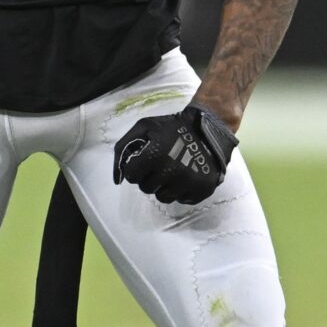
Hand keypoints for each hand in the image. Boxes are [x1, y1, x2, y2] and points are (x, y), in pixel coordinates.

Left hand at [112, 104, 237, 204]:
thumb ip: (123, 149)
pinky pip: (181, 200)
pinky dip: (181, 191)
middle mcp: (172, 171)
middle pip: (146, 188)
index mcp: (155, 155)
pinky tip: (185, 176)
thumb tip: (117, 179)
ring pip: (163, 197)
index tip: (144, 162)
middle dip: (149, 178)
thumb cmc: (173, 128)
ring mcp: (188, 183)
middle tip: (160, 165)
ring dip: (164, 186)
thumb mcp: (144, 127)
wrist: (209, 129)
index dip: (136, 168)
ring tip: (172, 171)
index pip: (132, 176)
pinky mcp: (201, 190)